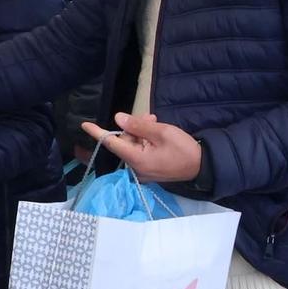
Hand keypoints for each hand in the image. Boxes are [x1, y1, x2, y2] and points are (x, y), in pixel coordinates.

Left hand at [82, 113, 201, 182]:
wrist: (203, 166)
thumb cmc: (184, 149)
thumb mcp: (162, 132)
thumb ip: (138, 126)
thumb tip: (118, 119)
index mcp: (137, 160)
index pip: (112, 144)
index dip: (98, 133)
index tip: (84, 125)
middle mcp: (136, 168)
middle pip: (125, 142)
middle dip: (133, 128)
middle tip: (150, 117)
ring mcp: (143, 171)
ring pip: (133, 146)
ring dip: (141, 132)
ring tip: (155, 122)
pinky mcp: (149, 170)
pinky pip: (140, 152)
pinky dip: (145, 141)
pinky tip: (156, 132)